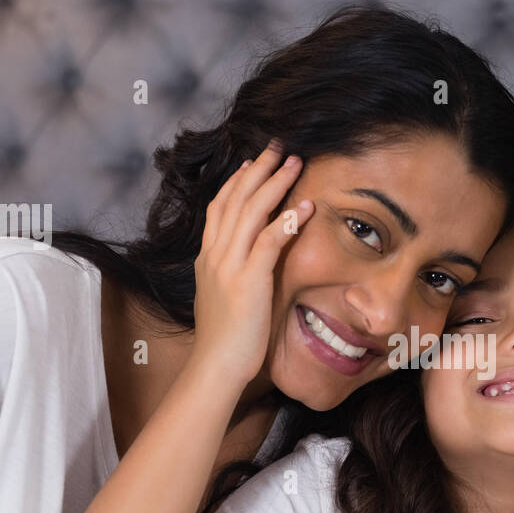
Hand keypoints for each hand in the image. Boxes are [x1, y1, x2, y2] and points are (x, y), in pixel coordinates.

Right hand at [188, 140, 314, 381]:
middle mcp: (215, 255)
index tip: (252, 163)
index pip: (219, 207)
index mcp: (208, 258)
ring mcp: (230, 265)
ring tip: (295, 163)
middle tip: (277, 147)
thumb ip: (232, 274)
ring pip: (251, 211)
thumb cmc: (225, 339)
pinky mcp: (248, 280)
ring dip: (275, 183)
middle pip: (235, 199)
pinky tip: (305, 205)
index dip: (236, 182)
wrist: (216, 365)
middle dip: (258, 169)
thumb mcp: (223, 297)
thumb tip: (245, 265)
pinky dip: (287, 219)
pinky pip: (269, 240)